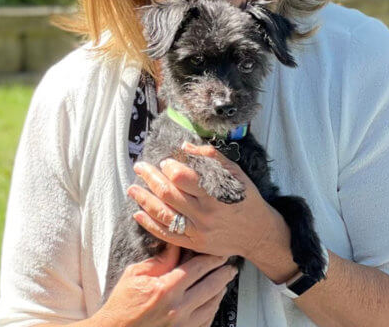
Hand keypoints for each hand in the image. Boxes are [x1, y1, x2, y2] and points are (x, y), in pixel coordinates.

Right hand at [95, 243, 236, 326]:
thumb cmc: (122, 305)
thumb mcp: (136, 274)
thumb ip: (160, 260)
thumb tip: (177, 245)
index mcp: (166, 289)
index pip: (198, 268)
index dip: (212, 258)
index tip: (220, 252)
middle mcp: (177, 309)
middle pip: (211, 286)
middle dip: (223, 274)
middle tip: (230, 266)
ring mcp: (182, 326)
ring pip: (212, 305)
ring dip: (220, 291)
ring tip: (224, 282)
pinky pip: (206, 322)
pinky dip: (212, 310)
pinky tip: (213, 302)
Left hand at [128, 143, 279, 259]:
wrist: (257, 232)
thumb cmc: (245, 198)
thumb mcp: (235, 172)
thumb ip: (211, 157)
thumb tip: (185, 146)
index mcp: (214, 193)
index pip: (182, 178)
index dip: (169, 167)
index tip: (165, 161)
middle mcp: (204, 213)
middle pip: (168, 194)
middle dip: (150, 178)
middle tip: (140, 167)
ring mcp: (197, 230)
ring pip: (163, 214)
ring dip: (144, 200)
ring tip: (132, 189)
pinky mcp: (193, 243)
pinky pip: (166, 234)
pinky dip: (149, 224)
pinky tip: (138, 214)